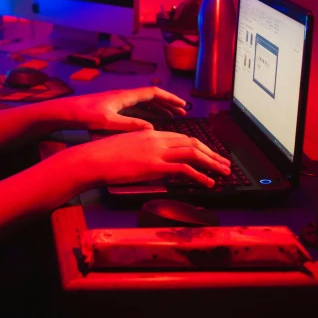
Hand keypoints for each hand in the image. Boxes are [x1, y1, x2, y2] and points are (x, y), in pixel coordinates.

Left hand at [65, 87, 188, 131]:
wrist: (66, 111)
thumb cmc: (85, 115)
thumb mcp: (108, 122)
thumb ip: (130, 125)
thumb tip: (152, 129)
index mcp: (125, 96)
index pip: (153, 93)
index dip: (170, 98)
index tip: (183, 105)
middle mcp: (124, 96)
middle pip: (151, 97)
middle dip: (168, 103)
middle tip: (183, 113)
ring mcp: (118, 101)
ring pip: (144, 102)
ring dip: (159, 108)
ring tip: (172, 117)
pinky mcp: (112, 108)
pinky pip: (136, 108)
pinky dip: (147, 113)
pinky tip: (151, 122)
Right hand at [78, 130, 230, 188]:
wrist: (93, 159)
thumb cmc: (104, 155)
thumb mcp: (128, 148)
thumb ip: (144, 151)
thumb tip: (155, 162)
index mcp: (150, 134)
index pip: (182, 137)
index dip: (200, 146)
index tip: (210, 154)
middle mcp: (157, 139)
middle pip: (192, 142)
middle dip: (211, 153)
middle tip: (224, 163)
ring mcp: (156, 152)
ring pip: (193, 153)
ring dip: (212, 163)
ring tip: (224, 173)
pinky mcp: (154, 166)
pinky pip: (184, 169)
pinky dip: (200, 176)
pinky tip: (208, 184)